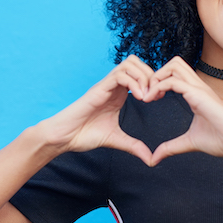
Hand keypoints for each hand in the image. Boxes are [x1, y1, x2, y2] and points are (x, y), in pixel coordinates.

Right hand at [39, 56, 154, 164]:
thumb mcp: (116, 140)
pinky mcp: (99, 89)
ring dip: (143, 76)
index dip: (152, 81)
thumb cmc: (84, 134)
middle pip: (136, 62)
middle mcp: (113, 86)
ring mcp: (105, 85)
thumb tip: (151, 159)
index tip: (158, 98)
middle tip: (156, 94)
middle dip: (151, 74)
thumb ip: (134, 146)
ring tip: (147, 96)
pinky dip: (134, 83)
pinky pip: (120, 75)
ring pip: (129, 64)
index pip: (139, 72)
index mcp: (118, 94)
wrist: (64, 137)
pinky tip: (140, 98)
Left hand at [145, 57, 222, 164]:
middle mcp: (198, 87)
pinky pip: (173, 81)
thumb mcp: (189, 143)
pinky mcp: (199, 95)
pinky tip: (151, 100)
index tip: (149, 99)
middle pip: (175, 63)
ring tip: (148, 96)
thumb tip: (155, 158)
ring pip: (174, 65)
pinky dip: (158, 87)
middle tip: (147, 94)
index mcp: (197, 94)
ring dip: (156, 77)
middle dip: (156, 74)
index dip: (159, 81)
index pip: (176, 74)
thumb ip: (171, 147)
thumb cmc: (221, 141)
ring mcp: (200, 88)